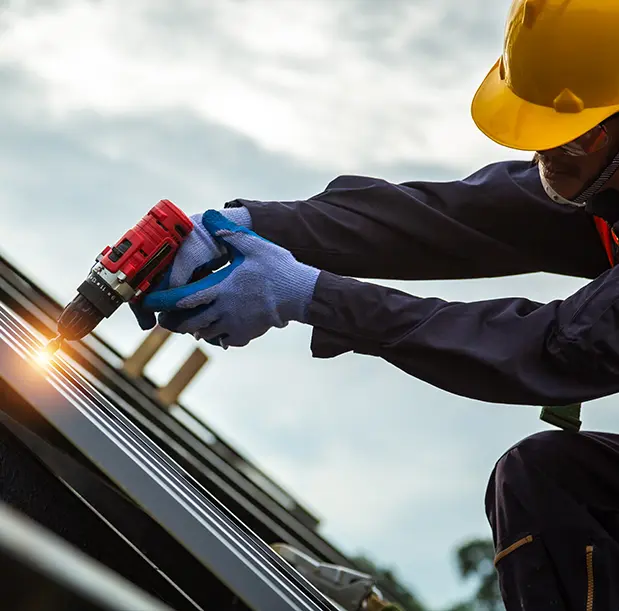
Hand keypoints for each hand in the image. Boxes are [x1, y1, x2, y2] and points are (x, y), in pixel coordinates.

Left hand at [140, 210, 319, 347]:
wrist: (301, 294)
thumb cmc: (277, 269)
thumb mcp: (252, 245)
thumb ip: (228, 232)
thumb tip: (209, 216)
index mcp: (220, 288)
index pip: (182, 298)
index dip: (162, 301)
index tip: (150, 302)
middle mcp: (223, 310)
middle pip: (188, 322)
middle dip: (174, 321)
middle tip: (166, 317)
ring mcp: (234, 324)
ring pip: (204, 333)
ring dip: (194, 327)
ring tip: (191, 321)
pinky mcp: (246, 334)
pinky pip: (223, 340)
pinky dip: (216, 336)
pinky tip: (218, 328)